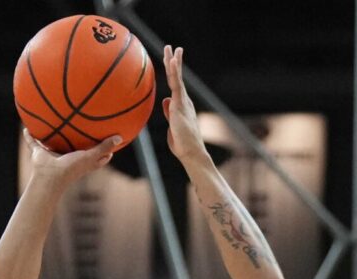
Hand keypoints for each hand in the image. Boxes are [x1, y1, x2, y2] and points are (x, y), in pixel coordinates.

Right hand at [23, 129, 120, 186]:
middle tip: (82, 129)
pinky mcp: (39, 154)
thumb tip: (119, 137)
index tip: (107, 141)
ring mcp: (52, 157)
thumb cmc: (72, 168)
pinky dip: (29, 136)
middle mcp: (66, 159)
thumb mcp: (91, 156)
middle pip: (72, 150)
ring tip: (51, 123)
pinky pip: (33, 142)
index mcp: (80, 162)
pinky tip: (26, 126)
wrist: (50, 177)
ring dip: (50, 137)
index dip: (101, 151)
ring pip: (52, 145)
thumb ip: (104, 147)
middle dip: (75, 141)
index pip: (94, 157)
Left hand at [161, 45, 208, 164]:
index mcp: (181, 106)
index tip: (169, 62)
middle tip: (170, 48)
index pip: (175, 86)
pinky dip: (175, 72)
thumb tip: (165, 100)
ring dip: (174, 62)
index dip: (172, 73)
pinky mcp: (181, 105)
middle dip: (173, 62)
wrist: (191, 153)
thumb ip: (169, 113)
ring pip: (177, 78)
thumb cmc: (182, 144)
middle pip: (177, 78)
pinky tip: (173, 61)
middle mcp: (184, 101)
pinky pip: (177, 85)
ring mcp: (183, 102)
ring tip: (173, 48)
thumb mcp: (172, 126)